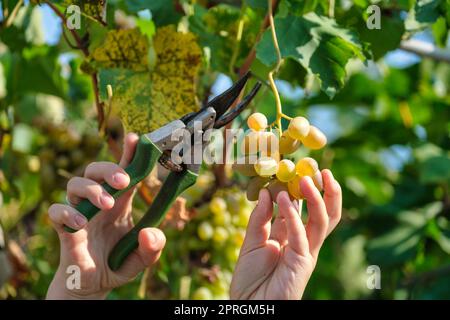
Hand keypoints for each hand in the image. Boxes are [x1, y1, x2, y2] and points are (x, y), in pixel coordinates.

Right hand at [46, 133, 165, 299]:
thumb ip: (153, 248)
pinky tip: (82, 224)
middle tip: (124, 181)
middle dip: (109, 169)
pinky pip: (56, 211)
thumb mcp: (143, 259)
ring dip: (91, 189)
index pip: (125, 171)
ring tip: (107, 204)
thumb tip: (149, 233)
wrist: (94, 285)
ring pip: (75, 184)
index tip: (135, 139)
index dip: (129, 154)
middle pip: (96, 170)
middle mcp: (99, 202)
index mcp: (121, 202)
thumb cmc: (118, 264)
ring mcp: (80, 212)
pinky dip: (67, 213)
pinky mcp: (64, 228)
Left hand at [230, 169, 341, 299]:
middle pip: (325, 214)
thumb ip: (259, 218)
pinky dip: (293, 216)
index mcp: (290, 235)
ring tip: (306, 179)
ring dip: (316, 199)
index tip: (299, 167)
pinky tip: (282, 199)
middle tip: (321, 171)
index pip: (302, 208)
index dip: (302, 188)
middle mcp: (302, 241)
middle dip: (327, 192)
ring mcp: (305, 252)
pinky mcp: (303, 263)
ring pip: (322, 222)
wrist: (248, 305)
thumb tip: (268, 191)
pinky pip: (301, 235)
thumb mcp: (251, 241)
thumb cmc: (250, 277)